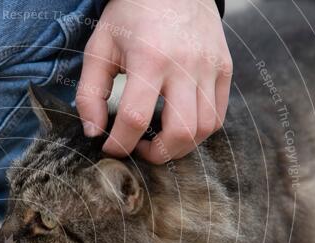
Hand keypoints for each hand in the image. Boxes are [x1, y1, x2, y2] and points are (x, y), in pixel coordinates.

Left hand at [76, 0, 231, 162]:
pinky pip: (217, 115)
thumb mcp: (100, 47)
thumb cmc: (130, 16)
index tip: (109, 147)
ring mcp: (210, 67)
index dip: (119, 143)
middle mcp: (185, 64)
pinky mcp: (224, 68)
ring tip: (157, 141)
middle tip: (138, 150)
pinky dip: (198, 131)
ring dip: (179, 147)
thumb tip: (93, 133)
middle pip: (179, 131)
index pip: (135, 118)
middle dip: (156, 154)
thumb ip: (90, 93)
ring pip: (204, 129)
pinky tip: (176, 126)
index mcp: (149, 58)